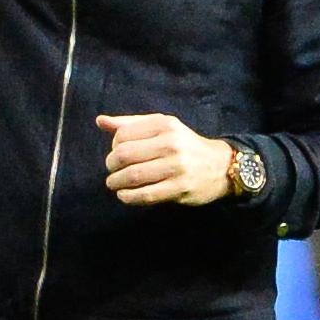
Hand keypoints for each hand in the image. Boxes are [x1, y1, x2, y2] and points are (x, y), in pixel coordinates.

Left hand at [97, 113, 234, 206]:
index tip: (116, 154)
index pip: (123, 134)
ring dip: (116, 182)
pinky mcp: (180, 188)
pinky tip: (125, 196)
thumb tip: (100, 121)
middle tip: (111, 171)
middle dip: (111, 165)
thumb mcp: (161, 127)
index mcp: (164, 124)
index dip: (113, 146)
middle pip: (124, 155)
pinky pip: (146, 195)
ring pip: (133, 176)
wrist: (220, 166)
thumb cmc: (184, 144)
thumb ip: (130, 124)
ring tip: (114, 184)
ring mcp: (176, 166)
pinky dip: (128, 197)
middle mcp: (171, 143)